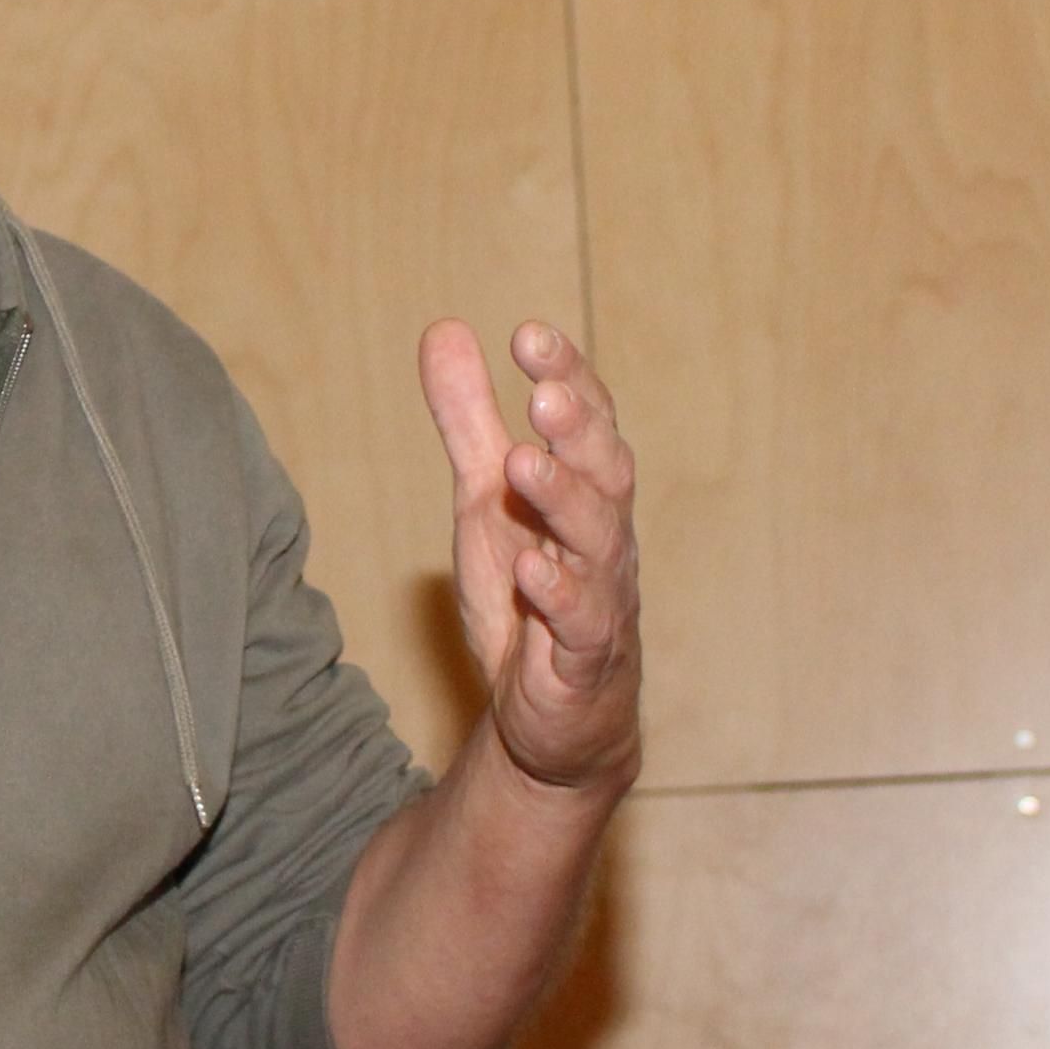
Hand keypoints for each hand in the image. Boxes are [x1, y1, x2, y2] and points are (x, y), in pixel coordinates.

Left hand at [418, 318, 640, 792]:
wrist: (551, 722)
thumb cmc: (529, 598)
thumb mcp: (484, 499)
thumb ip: (468, 420)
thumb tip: (443, 326)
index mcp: (582, 491)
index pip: (587, 423)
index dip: (568, 378)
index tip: (530, 335)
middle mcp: (603, 537)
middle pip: (605, 472)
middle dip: (577, 428)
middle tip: (544, 389)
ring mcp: (602, 599)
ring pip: (600, 543)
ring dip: (564, 500)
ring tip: (522, 463)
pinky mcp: (584, 661)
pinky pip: (582, 624)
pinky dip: (559, 594)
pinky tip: (528, 569)